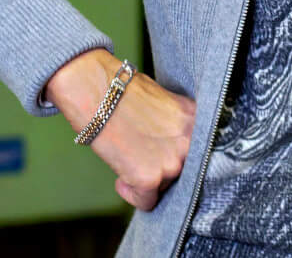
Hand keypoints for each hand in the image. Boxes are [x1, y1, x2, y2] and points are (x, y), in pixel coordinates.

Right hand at [47, 49, 196, 210]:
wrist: (95, 89)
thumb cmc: (123, 92)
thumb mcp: (164, 103)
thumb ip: (177, 126)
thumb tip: (176, 146)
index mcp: (196, 120)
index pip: (196, 152)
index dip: (175, 153)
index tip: (160, 151)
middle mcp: (191, 142)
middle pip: (182, 171)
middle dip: (161, 165)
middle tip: (139, 152)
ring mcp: (173, 161)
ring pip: (164, 186)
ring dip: (146, 178)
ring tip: (127, 157)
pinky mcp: (150, 178)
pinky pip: (147, 202)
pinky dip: (132, 194)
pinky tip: (121, 177)